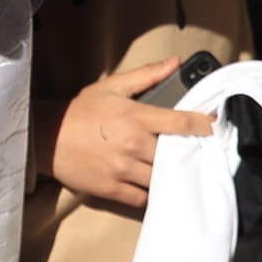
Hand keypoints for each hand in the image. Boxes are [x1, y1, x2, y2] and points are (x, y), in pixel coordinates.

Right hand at [37, 57, 213, 207]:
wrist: (45, 136)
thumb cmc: (80, 110)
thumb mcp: (112, 86)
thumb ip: (147, 75)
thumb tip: (176, 62)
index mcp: (136, 117)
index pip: (182, 123)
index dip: (205, 126)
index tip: (216, 128)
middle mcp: (133, 145)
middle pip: (176, 155)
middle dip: (188, 153)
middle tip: (197, 152)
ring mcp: (123, 170)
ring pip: (162, 179)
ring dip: (171, 176)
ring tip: (177, 171)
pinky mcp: (112, 189)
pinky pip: (143, 198)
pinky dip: (152, 194)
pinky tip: (155, 187)